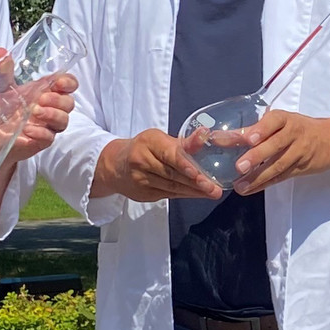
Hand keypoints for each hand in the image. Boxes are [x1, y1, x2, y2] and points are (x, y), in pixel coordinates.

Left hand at [0, 65, 77, 203]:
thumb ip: (3, 73)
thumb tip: (1, 52)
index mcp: (44, 91)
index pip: (68, 84)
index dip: (69, 82)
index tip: (59, 81)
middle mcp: (50, 108)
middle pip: (70, 102)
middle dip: (58, 99)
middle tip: (40, 99)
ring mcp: (47, 125)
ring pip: (64, 120)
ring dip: (52, 114)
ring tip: (34, 112)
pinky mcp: (41, 141)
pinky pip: (49, 137)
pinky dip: (40, 132)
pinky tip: (27, 129)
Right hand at [92, 128, 222, 201]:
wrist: (116, 165)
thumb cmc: (145, 148)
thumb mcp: (161, 140)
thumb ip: (184, 142)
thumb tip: (205, 134)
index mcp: (148, 142)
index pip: (168, 154)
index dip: (184, 164)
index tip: (199, 172)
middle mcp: (141, 160)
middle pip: (172, 174)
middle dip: (195, 182)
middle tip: (214, 188)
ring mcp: (140, 180)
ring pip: (171, 187)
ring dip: (194, 191)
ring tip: (212, 192)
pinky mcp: (143, 194)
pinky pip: (168, 195)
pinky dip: (185, 195)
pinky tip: (198, 194)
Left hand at [232, 111, 329, 194]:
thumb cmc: (299, 128)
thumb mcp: (283, 122)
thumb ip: (258, 128)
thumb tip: (228, 136)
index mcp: (286, 118)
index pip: (273, 121)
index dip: (261, 129)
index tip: (248, 138)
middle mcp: (294, 134)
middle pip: (275, 145)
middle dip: (257, 156)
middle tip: (239, 166)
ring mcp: (299, 152)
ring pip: (278, 165)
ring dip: (258, 177)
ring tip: (240, 185)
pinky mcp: (300, 168)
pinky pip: (281, 177)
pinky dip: (264, 184)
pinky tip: (249, 189)